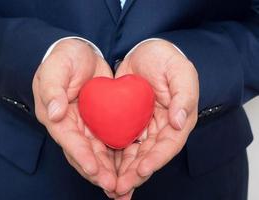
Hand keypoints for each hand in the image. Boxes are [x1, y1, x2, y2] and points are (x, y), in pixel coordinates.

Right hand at [32, 39, 116, 192]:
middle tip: (113, 186)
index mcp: (56, 117)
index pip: (68, 140)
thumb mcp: (55, 69)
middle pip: (83, 154)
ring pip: (97, 154)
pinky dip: (116, 158)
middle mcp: (70, 126)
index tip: (93, 169)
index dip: (80, 155)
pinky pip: (109, 142)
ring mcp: (86, 126)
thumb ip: (52, 90)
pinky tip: (129, 168)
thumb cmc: (64, 58)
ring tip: (123, 187)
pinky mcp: (100, 122)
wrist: (81, 53)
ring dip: (108, 171)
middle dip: (97, 172)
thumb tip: (53, 113)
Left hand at [114, 39, 198, 196]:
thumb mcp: (180, 71)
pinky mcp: (129, 123)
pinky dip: (114, 158)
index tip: (142, 170)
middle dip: (136, 174)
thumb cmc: (166, 59)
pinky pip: (121, 143)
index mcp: (178, 119)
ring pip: (134, 155)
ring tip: (110, 188)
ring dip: (123, 172)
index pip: (168, 145)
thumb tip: (179, 122)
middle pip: (149, 156)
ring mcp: (145, 127)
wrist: (146, 51)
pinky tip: (103, 169)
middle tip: (119, 188)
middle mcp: (162, 128)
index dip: (156, 159)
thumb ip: (184, 96)